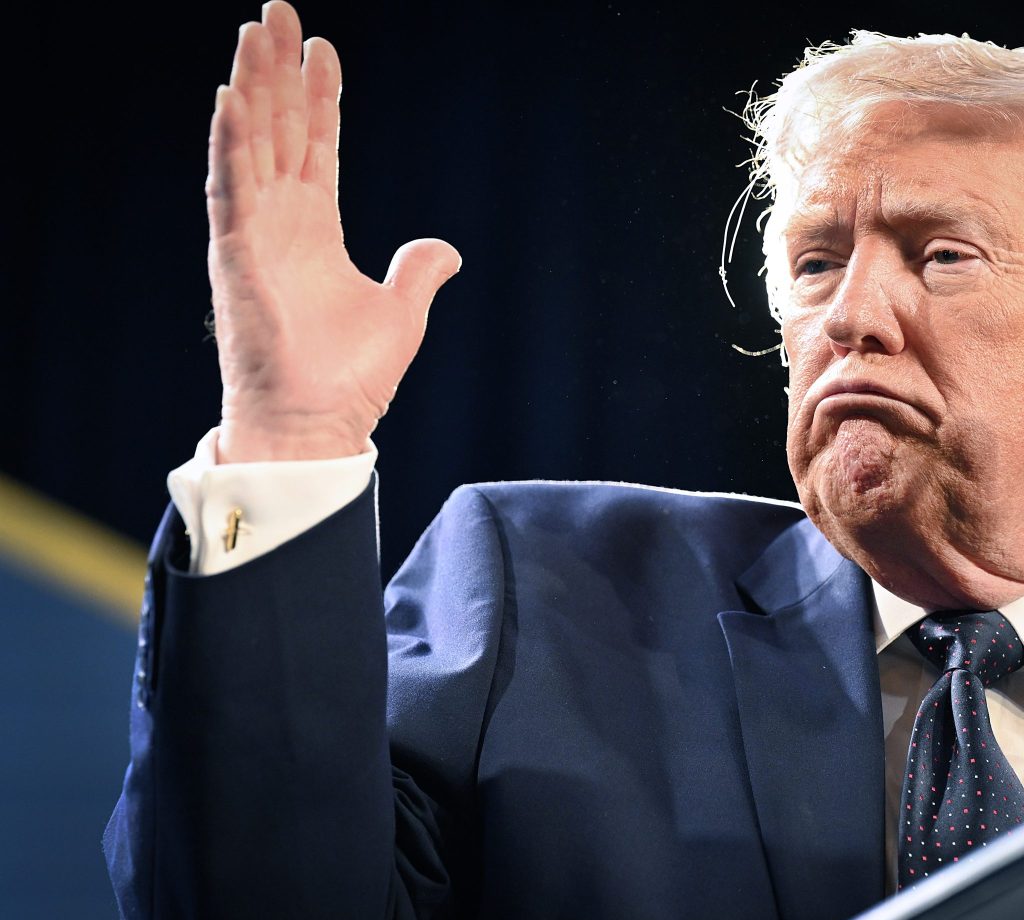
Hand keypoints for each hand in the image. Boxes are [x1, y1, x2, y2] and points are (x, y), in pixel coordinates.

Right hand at [207, 1, 459, 461]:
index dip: (320, 97)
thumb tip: (447, 249)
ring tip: (255, 33)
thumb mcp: (400, 313)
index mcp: (316, 230)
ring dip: (251, 88)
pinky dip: (230, 146)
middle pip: (277, 129)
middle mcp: (280, 223)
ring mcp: (253, 237)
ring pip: (249, 144)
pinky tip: (231, 100)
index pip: (317, 146)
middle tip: (278, 11)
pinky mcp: (236, 259)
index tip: (324, 50)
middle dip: (277, 70)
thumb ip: (417, 272)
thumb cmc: (351, 380)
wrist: (318, 426)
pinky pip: (230, 191)